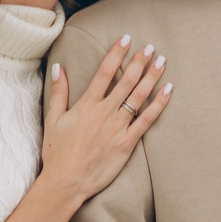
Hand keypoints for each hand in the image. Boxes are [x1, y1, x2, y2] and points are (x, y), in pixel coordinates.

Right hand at [40, 37, 169, 204]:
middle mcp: (104, 112)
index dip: (116, 53)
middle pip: (126, 80)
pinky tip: (168, 90)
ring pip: (138, 96)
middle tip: (150, 46)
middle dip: (139, 61)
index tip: (126, 39)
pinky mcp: (127, 143)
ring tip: (161, 61)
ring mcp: (118, 127)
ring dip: (151, 77)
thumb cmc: (57, 152)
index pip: (104, 72)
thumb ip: (59, 92)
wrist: (66, 182)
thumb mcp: (52, 120)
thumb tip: (58, 68)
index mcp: (86, 105)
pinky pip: (146, 120)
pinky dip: (159, 104)